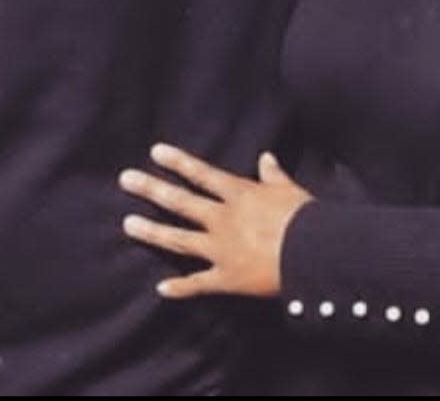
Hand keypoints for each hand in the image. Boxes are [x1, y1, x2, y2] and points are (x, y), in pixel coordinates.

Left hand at [118, 144, 311, 298]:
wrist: (313, 253)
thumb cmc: (304, 217)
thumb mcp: (289, 189)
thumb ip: (273, 175)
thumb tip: (266, 157)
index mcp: (239, 195)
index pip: (202, 174)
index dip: (178, 162)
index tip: (155, 151)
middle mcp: (223, 219)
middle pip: (181, 202)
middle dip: (151, 189)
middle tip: (126, 179)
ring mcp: (220, 249)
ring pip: (179, 240)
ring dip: (152, 232)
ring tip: (128, 224)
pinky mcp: (226, 278)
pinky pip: (198, 284)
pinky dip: (180, 288)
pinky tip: (161, 289)